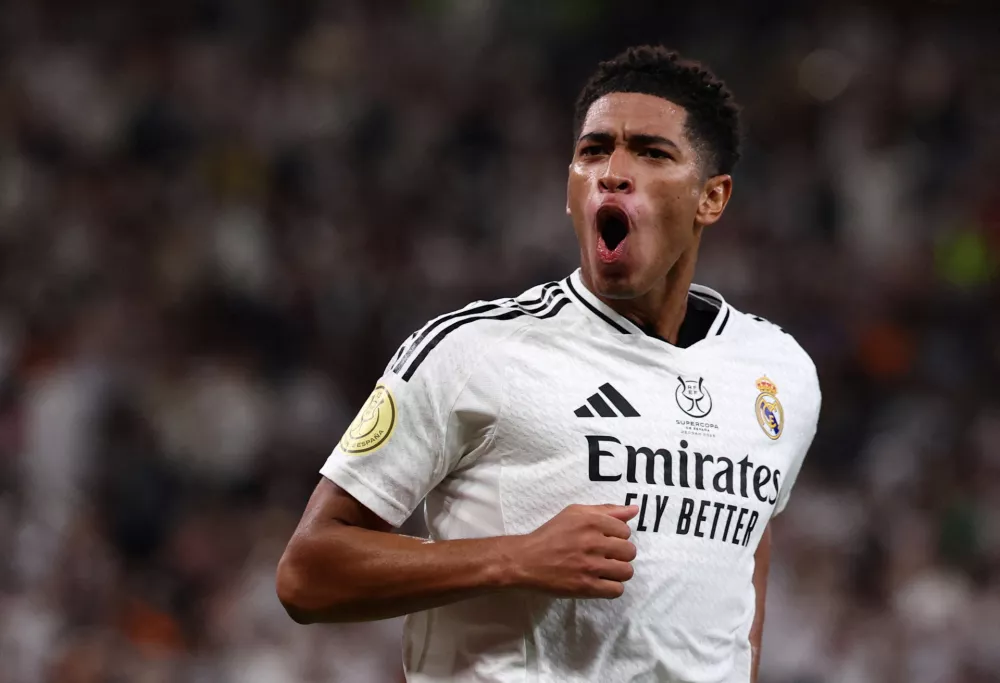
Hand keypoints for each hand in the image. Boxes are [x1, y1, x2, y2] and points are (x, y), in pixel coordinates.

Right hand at [505, 504, 637, 598]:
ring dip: (618, 571)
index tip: (604, 540)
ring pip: (626, 571)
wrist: (526, 560)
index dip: (616, 536)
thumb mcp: (575, 513)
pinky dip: (611, 587)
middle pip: (630, 551)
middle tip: (604, 556)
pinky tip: (600, 582)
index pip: (625, 531)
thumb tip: (633, 510)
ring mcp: (591, 566)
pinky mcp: (586, 587)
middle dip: (619, 554)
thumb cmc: (551, 534)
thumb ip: (606, 510)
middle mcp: (593, 542)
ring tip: (604, 570)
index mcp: (592, 521)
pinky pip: (617, 590)